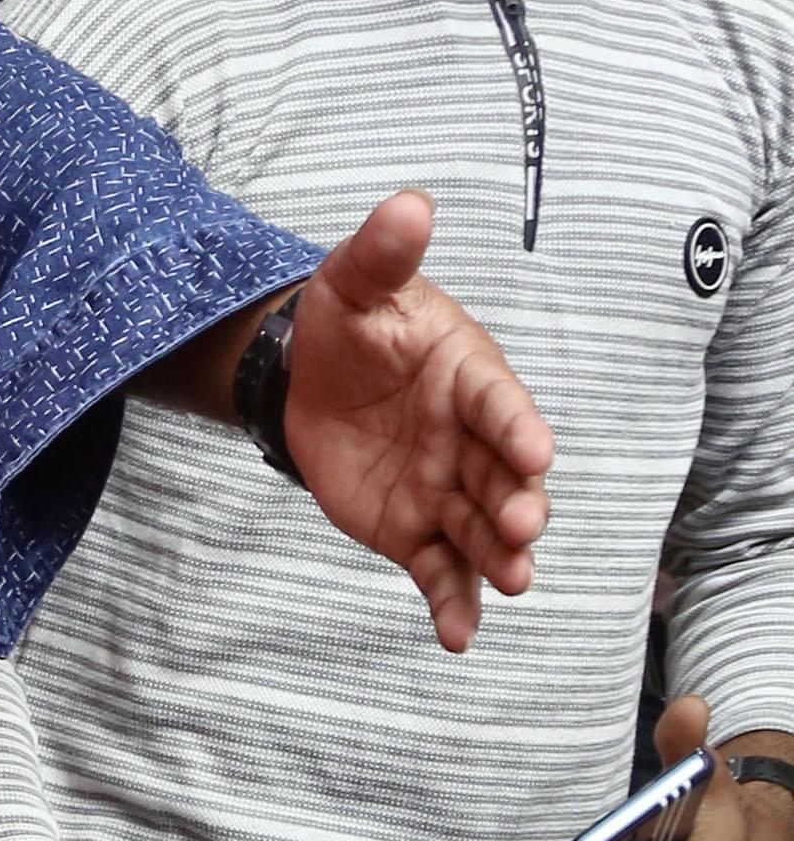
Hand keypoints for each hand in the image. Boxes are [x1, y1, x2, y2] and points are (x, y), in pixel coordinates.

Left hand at [276, 193, 552, 652]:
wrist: (304, 375)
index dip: (517, 427)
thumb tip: (408, 204)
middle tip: (523, 528)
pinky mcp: (412, 528)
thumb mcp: (354, 282)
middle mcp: (470, 439)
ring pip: (480, 531)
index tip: (535, 451)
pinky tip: (457, 637)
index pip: (500, 403)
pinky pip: (438, 570)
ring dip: (498, 558)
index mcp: (468, 377)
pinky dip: (450, 604)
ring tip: (511, 581)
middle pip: (504, 477)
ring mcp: (445, 488)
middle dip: (518, 503)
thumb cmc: (346, 323)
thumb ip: (382, 252)